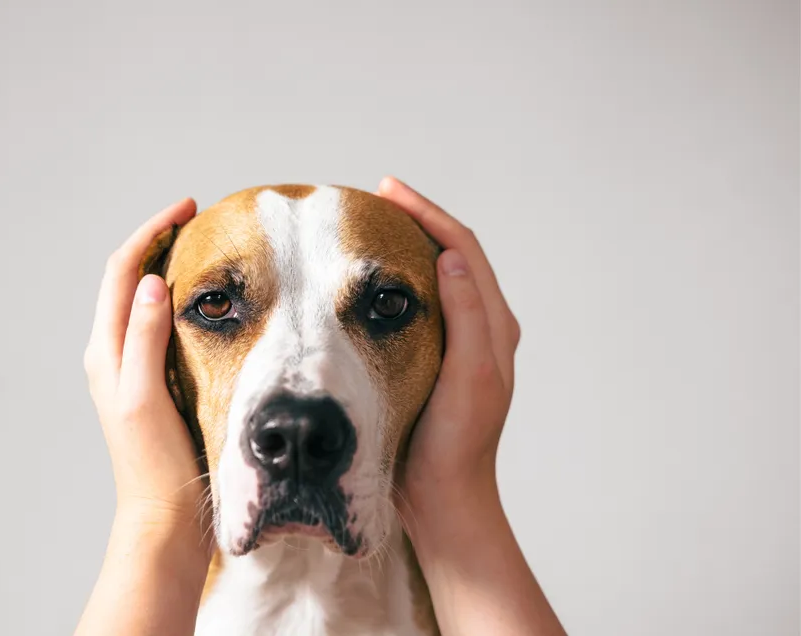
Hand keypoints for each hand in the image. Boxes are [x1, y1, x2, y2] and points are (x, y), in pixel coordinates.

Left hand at [83, 197, 206, 538]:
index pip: (122, 272)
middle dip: (157, 242)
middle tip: (196, 221)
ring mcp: (129, 369)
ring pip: (141, 301)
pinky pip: (156, 326)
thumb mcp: (147, 396)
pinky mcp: (149, 383)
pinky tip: (204, 304)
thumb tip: (150, 282)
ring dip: (165, 268)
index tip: (188, 208)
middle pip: (127, 280)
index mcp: (106, 352)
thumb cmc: (155, 464)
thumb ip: (144, 338)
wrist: (162, 517)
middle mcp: (111, 355)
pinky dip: (176, 301)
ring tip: (200, 249)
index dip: (151, 233)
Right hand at [379, 177, 563, 635]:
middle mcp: (481, 328)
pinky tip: (369, 282)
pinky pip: (418, 304)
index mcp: (494, 326)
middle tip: (376, 198)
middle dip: (417, 221)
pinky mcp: (434, 359)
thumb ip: (469, 316)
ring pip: (435, 277)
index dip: (428, 214)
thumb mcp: (470, 377)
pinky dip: (397, 281)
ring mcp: (458, 343)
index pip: (463, 249)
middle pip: (451, 254)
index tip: (388, 191)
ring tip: (372, 227)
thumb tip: (450, 257)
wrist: (444, 496)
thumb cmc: (456, 442)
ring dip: (408, 246)